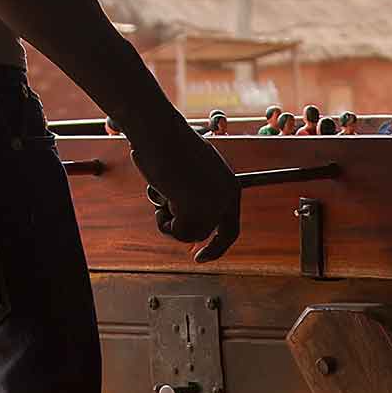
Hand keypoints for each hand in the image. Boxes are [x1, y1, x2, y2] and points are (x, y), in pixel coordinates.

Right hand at [122, 112, 240, 261]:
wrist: (161, 133)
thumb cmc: (171, 145)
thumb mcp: (193, 171)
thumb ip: (198, 193)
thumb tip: (187, 216)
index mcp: (231, 187)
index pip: (230, 226)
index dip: (221, 243)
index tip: (206, 255)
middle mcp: (226, 198)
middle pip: (212, 235)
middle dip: (200, 242)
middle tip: (198, 258)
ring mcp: (213, 206)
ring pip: (190, 234)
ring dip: (171, 221)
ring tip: (163, 195)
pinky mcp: (197, 211)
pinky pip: (176, 232)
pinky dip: (164, 221)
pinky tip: (162, 196)